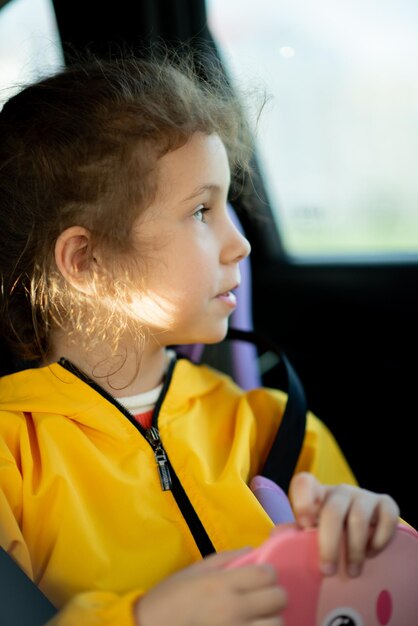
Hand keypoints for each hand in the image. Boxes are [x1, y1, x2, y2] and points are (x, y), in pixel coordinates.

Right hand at [135, 548, 286, 625]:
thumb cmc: (169, 599)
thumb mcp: (193, 571)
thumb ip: (225, 559)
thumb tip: (252, 550)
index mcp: (222, 584)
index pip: (266, 574)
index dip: (268, 573)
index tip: (261, 577)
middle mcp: (233, 609)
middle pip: (277, 599)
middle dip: (274, 596)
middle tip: (263, 598)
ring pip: (276, 625)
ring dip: (271, 620)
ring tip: (259, 618)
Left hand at [287, 471, 398, 577]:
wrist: (366, 529)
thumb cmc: (332, 532)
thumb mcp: (313, 531)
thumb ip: (296, 534)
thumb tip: (277, 540)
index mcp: (317, 494)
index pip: (305, 482)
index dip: (302, 501)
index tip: (305, 527)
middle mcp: (340, 491)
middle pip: (332, 510)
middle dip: (329, 544)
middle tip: (327, 570)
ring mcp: (364, 495)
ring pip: (358, 518)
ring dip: (354, 550)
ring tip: (352, 572)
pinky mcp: (386, 504)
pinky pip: (386, 519)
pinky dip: (378, 540)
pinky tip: (372, 553)